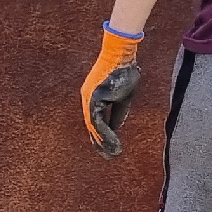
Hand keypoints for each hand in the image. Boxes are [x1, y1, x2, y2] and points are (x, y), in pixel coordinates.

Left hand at [80, 24, 142, 157]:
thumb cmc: (124, 72)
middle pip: (91, 125)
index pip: (95, 120)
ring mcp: (88, 98)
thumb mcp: (123, 98)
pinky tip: (112, 143)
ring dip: (102, 142)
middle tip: (108, 156)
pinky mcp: (93, 98)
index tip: (108, 147)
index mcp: (94, 97)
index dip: (102, 135)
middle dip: (99, 142)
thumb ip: (117, 113)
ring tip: (111, 154)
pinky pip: (97, 121)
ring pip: (93, 126)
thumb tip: (116, 128)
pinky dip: (104, 134)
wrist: (121, 55)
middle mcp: (88, 98)